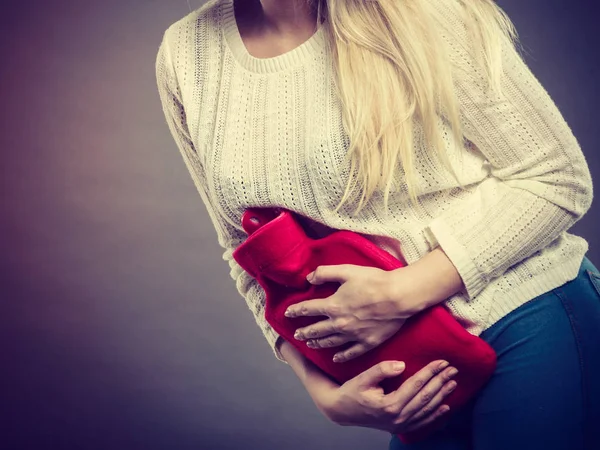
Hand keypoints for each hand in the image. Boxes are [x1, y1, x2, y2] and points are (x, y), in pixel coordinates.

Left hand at [285, 264, 420, 362]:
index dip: (296, 311)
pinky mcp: (367, 342)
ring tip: (310, 344)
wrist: (399, 296)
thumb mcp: (347, 271)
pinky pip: (350, 352)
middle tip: (296, 334)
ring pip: (330, 342)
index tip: (288, 313)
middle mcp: (339, 323)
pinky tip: (335, 358)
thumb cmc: (374, 281)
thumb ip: (326, 273)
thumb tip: (309, 277)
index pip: (308, 309)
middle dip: (304, 332)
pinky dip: (341, 356)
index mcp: (333, 305)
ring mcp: (353, 335)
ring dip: (318, 343)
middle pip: (316, 330)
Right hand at [317, 359, 458, 433]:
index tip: (442, 362)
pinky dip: (436, 415)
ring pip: (426, 410)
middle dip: (440, 382)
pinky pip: (422, 422)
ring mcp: (400, 425)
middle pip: (425, 398)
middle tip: (453, 369)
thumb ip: (382, 370)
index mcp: (389, 405)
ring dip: (442, 396)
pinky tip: (445, 407)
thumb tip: (401, 365)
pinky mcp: (399, 427)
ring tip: (453, 383)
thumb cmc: (352, 392)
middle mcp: (397, 418)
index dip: (430, 372)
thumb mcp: (363, 377)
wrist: (342, 411)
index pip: (415, 385)